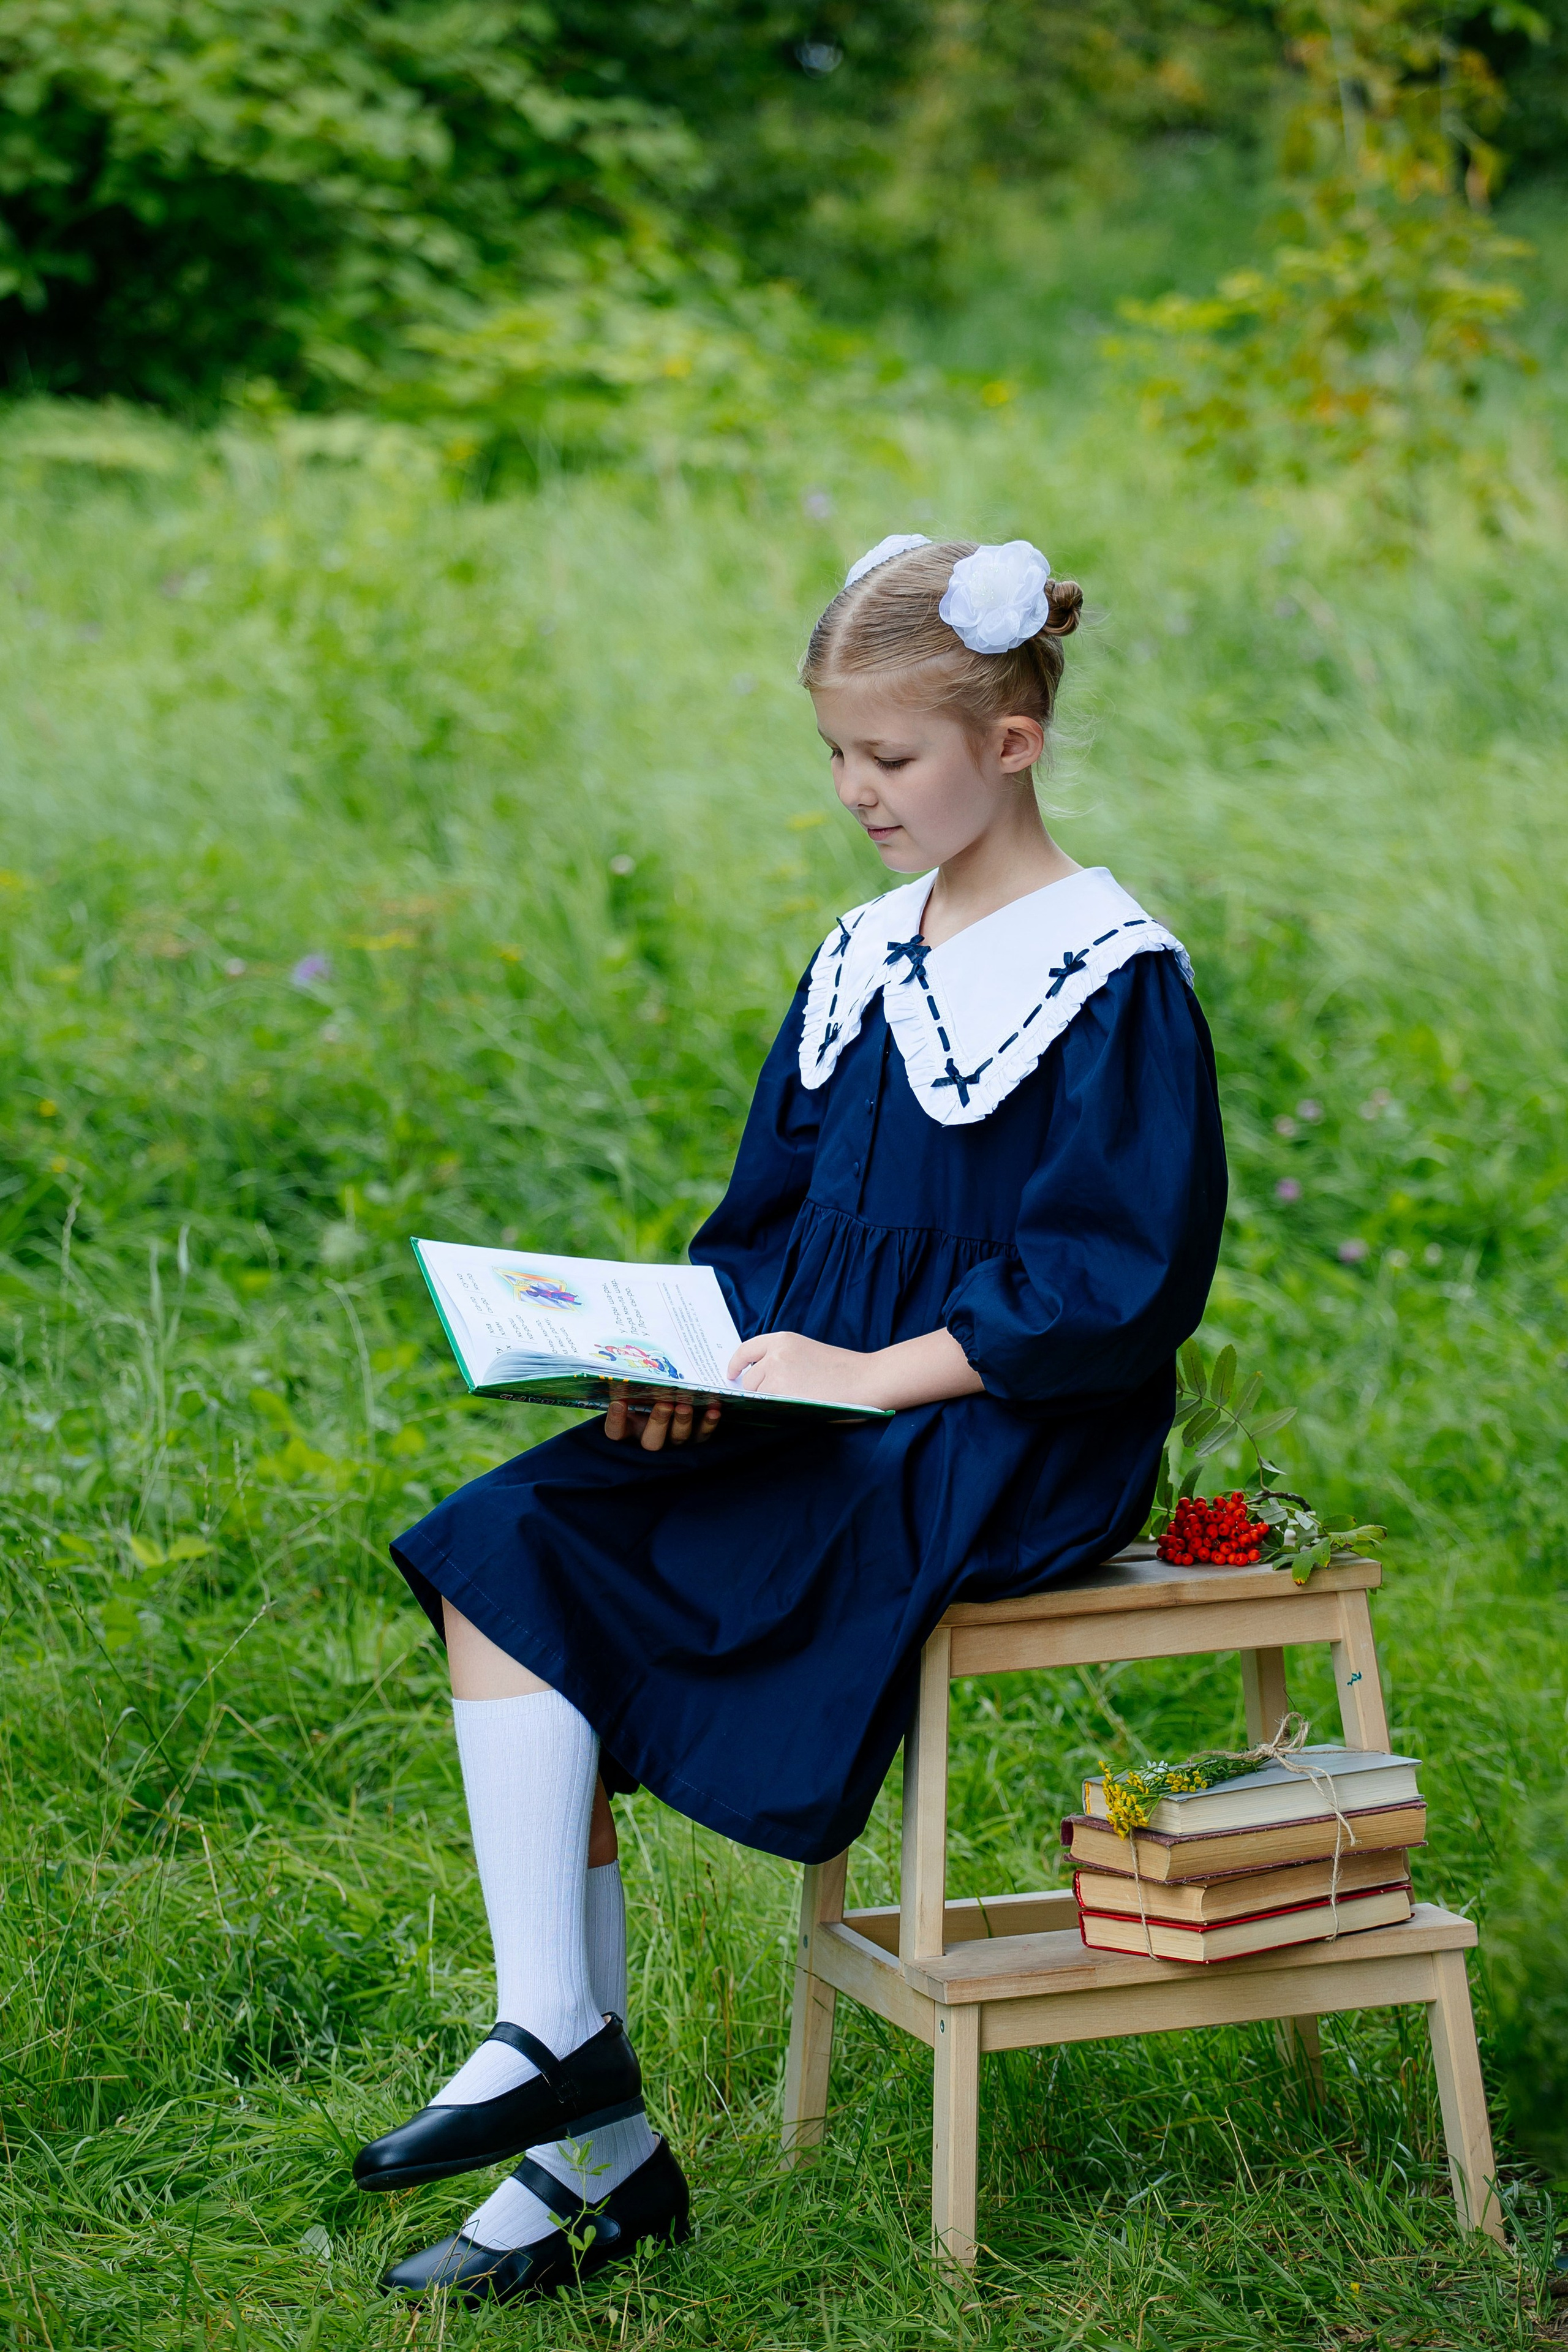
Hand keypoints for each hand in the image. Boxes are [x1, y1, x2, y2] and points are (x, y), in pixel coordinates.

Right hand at [604, 1383, 721, 1451]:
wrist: (675, 1393)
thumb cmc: (648, 1389)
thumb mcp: (637, 1387)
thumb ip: (631, 1380)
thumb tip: (622, 1361)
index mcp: (630, 1428)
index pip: (616, 1433)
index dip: (616, 1420)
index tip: (619, 1402)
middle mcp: (651, 1437)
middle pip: (651, 1442)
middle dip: (658, 1423)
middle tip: (664, 1404)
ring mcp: (674, 1439)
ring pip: (677, 1439)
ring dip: (682, 1422)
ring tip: (685, 1406)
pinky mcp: (696, 1438)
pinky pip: (703, 1435)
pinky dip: (708, 1423)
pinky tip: (714, 1410)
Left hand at [726, 1325, 984, 1412]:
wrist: (865, 1380)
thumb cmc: (844, 1370)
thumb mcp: (808, 1352)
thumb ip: (783, 1360)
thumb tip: (759, 1380)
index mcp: (783, 1340)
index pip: (746, 1349)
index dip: (735, 1364)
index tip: (732, 1375)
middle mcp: (775, 1354)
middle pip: (750, 1378)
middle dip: (757, 1391)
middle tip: (780, 1399)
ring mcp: (777, 1376)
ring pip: (757, 1396)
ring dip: (768, 1402)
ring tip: (793, 1403)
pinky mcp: (782, 1396)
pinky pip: (767, 1408)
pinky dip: (775, 1412)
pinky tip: (793, 1411)